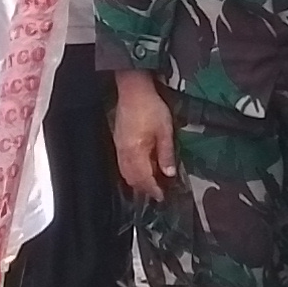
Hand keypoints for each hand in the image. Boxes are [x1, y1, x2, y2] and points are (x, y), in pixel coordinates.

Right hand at [112, 69, 176, 197]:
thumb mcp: (165, 131)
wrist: (134, 90)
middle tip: (158, 190)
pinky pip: (123, 164)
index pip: (144, 179)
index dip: (153, 189)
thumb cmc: (150, 108)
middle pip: (132, 179)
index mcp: (136, 152)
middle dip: (144, 188)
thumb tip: (169, 173)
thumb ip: (166, 154)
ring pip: (125, 173)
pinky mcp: (118, 141)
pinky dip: (132, 171)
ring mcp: (119, 147)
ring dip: (138, 180)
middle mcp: (124, 153)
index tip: (162, 196)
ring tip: (152, 181)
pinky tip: (142, 167)